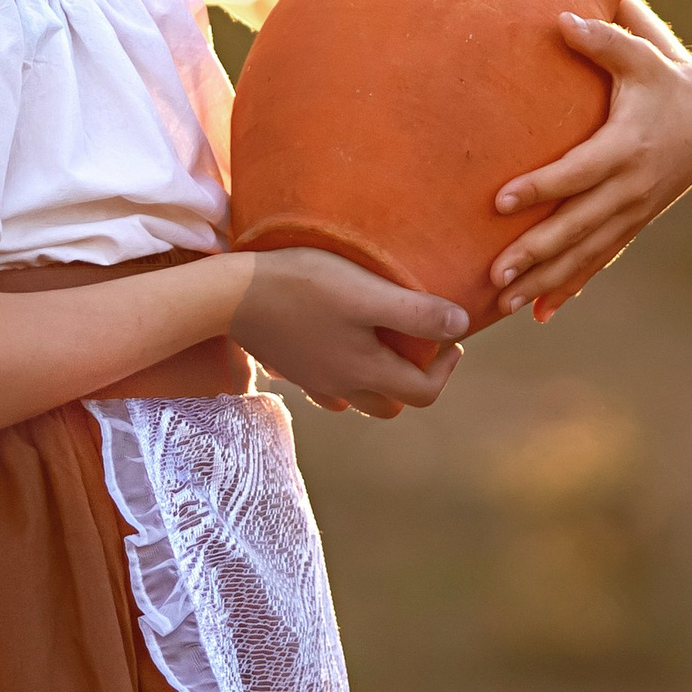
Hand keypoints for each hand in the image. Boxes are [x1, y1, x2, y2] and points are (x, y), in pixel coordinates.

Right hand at [230, 247, 468, 420]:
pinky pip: (324, 385)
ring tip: (381, 343)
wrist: (231, 295)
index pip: (423, 393)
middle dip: (414, 379)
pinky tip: (336, 346)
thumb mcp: (367, 294)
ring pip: (357, 398)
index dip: (446, 370)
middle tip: (420, 342)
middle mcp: (341, 386)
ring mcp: (312, 381)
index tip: (451, 339)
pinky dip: (341, 374)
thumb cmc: (303, 287)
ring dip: (378, 380)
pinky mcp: (289, 367)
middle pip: (391, 404)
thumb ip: (417, 314)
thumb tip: (459, 327)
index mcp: (366, 372)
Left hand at [487, 0, 691, 321]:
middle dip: (537, 251)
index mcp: (626, 147)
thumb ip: (604, 39)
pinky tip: (539, 315)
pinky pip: (597, 263)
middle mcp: (629, 189)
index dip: (541, 187)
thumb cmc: (660, 79)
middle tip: (495, 273)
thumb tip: (562, 18)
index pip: (578, 172)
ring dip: (545, 280)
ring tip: (502, 301)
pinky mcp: (628, 226)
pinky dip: (569, 288)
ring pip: (584, 254)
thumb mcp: (641, 55)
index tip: (500, 202)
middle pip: (578, 226)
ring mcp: (630, 213)